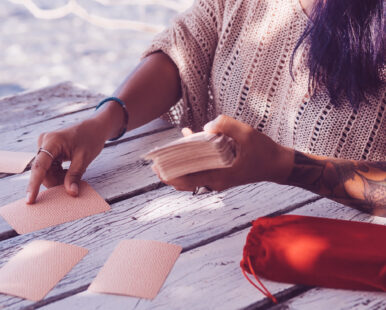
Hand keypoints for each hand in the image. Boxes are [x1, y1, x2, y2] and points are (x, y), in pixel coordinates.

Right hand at [26, 118, 106, 203]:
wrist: (94, 128)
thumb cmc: (90, 139)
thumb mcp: (84, 159)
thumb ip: (74, 176)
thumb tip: (71, 192)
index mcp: (52, 141)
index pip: (39, 166)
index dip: (33, 185)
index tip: (30, 200)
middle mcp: (44, 142)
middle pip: (42, 171)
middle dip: (55, 181)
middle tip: (71, 185)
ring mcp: (44, 145)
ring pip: (45, 171)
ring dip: (57, 178)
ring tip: (72, 173)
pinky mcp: (47, 149)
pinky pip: (48, 167)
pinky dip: (58, 173)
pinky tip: (68, 171)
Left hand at [160, 115, 293, 191]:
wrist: (277, 165)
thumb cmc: (263, 151)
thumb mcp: (247, 133)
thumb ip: (226, 126)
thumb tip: (205, 127)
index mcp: (219, 176)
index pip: (188, 179)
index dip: (171, 174)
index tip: (158, 167)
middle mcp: (215, 181)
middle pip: (185, 181)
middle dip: (169, 173)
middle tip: (154, 165)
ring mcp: (217, 180)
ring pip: (191, 178)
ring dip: (178, 168)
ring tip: (165, 156)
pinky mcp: (220, 175)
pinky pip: (200, 171)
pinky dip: (191, 161)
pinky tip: (187, 141)